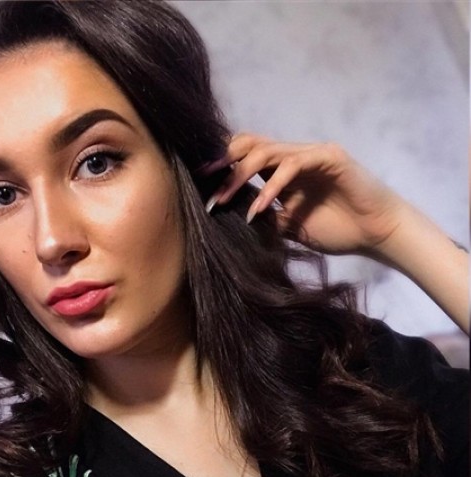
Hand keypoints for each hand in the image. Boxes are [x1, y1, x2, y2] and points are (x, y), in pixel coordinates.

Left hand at [204, 133, 468, 333]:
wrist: (374, 235)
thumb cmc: (336, 231)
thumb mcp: (288, 226)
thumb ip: (265, 215)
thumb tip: (231, 213)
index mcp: (283, 170)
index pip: (246, 154)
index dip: (223, 164)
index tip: (200, 184)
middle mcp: (294, 156)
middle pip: (250, 144)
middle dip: (224, 163)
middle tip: (205, 185)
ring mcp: (312, 153)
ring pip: (266, 151)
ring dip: (240, 175)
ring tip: (223, 199)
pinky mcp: (330, 157)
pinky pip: (292, 164)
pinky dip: (271, 187)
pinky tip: (258, 209)